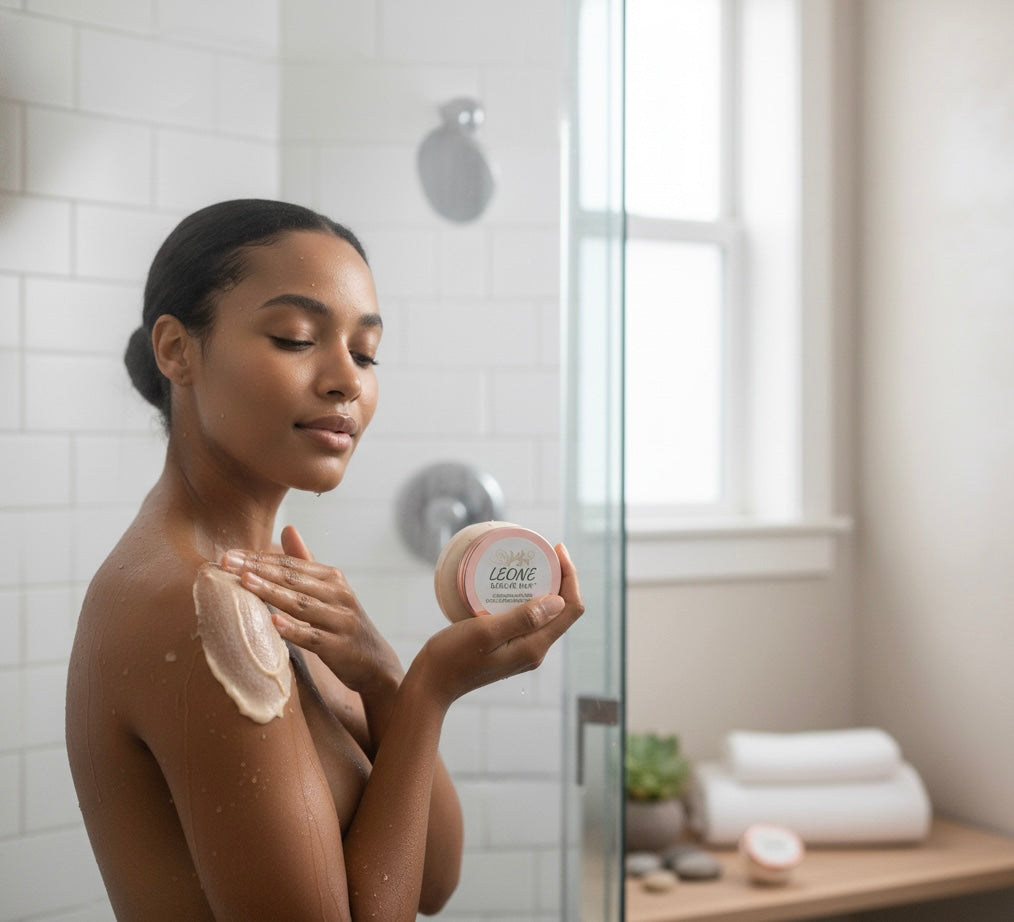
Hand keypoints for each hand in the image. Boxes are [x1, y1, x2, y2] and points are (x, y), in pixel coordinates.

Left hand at [220, 525, 402, 694]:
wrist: (374, 661)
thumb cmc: (341, 622)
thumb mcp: (329, 590)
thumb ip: (306, 562)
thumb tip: (288, 528)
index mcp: (333, 578)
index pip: (291, 564)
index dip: (260, 558)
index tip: (229, 555)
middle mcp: (339, 594)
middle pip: (294, 579)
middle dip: (258, 569)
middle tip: (227, 563)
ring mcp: (340, 620)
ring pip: (301, 604)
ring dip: (271, 592)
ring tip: (245, 582)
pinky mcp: (338, 646)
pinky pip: (312, 637)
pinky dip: (292, 629)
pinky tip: (273, 623)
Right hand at [414, 543, 584, 706]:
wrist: (431, 683)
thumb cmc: (453, 657)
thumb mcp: (487, 632)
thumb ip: (524, 619)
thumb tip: (559, 601)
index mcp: (534, 647)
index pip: (571, 609)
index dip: (571, 577)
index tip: (557, 550)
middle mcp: (535, 651)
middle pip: (563, 611)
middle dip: (560, 579)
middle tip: (543, 552)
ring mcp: (523, 651)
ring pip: (546, 614)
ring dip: (544, 588)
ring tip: (528, 565)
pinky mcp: (510, 649)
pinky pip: (529, 620)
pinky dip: (527, 599)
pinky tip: (510, 587)